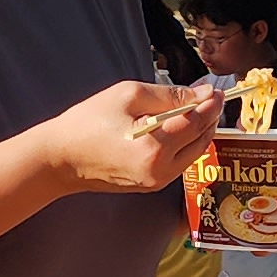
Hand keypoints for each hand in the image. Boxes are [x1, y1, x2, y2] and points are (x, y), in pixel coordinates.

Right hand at [35, 80, 218, 192]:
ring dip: (199, 131)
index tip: (216, 90)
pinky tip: (179, 127)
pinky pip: (179, 162)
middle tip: (210, 98)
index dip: (210, 104)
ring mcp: (157, 182)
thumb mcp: (128, 95)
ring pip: (194, 154)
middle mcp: (160, 171)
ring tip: (196, 110)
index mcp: (154, 148)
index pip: (196, 123)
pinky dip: (185, 144)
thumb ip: (169, 95)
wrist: (60, 159)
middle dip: (209, 118)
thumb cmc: (87, 123)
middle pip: (201, 141)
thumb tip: (201, 95)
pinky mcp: (151, 185)